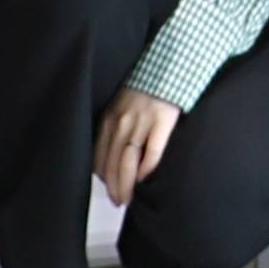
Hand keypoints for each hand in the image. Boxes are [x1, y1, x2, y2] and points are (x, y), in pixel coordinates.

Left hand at [95, 87, 181, 201]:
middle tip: (118, 201)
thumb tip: (112, 157)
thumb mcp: (121, 105)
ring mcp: (141, 123)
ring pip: (128, 163)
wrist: (169, 66)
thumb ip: (115, 127)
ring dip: (126, 185)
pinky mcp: (162, 122)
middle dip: (113, 187)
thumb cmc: (146, 88)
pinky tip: (145, 179)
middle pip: (112, 164)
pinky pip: (152, 153)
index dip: (103, 178)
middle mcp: (121, 123)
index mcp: (110, 119)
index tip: (109, 189)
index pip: (99, 157)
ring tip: (128, 198)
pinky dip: (146, 170)